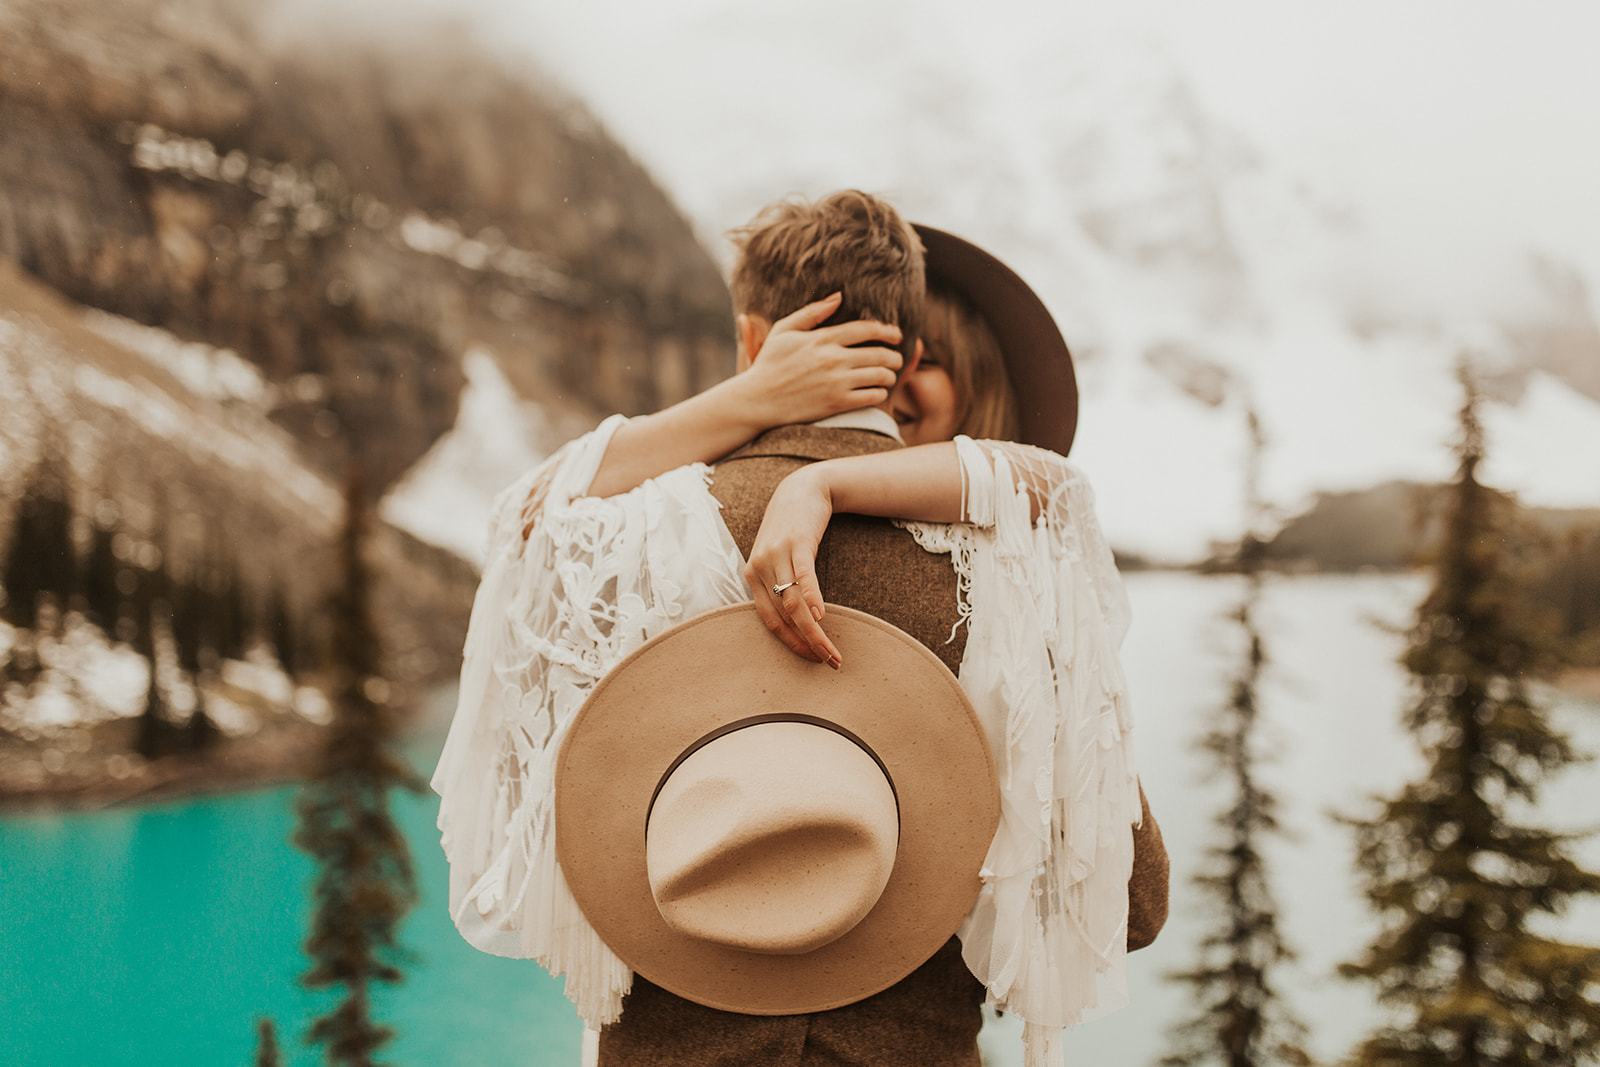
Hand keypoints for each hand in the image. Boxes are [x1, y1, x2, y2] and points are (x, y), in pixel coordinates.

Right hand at [740, 293, 902, 429]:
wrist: (757, 400)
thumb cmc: (769, 364)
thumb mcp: (784, 331)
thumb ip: (812, 312)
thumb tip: (839, 296)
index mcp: (822, 338)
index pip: (866, 329)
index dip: (887, 331)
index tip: (896, 334)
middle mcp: (833, 359)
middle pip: (879, 353)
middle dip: (894, 356)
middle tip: (897, 358)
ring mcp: (836, 382)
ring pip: (880, 375)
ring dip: (890, 375)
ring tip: (889, 375)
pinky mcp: (837, 403)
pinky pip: (872, 396)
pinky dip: (880, 393)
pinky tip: (877, 391)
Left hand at [746, 466, 842, 667]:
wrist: (801, 490)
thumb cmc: (791, 529)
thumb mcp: (779, 559)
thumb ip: (782, 586)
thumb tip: (799, 621)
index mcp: (753, 576)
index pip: (769, 621)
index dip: (791, 643)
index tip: (812, 659)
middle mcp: (759, 567)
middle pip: (784, 616)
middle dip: (807, 643)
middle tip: (829, 661)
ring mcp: (776, 554)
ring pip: (793, 602)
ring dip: (814, 630)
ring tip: (832, 649)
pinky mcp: (797, 542)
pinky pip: (803, 575)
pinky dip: (812, 596)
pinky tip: (822, 615)